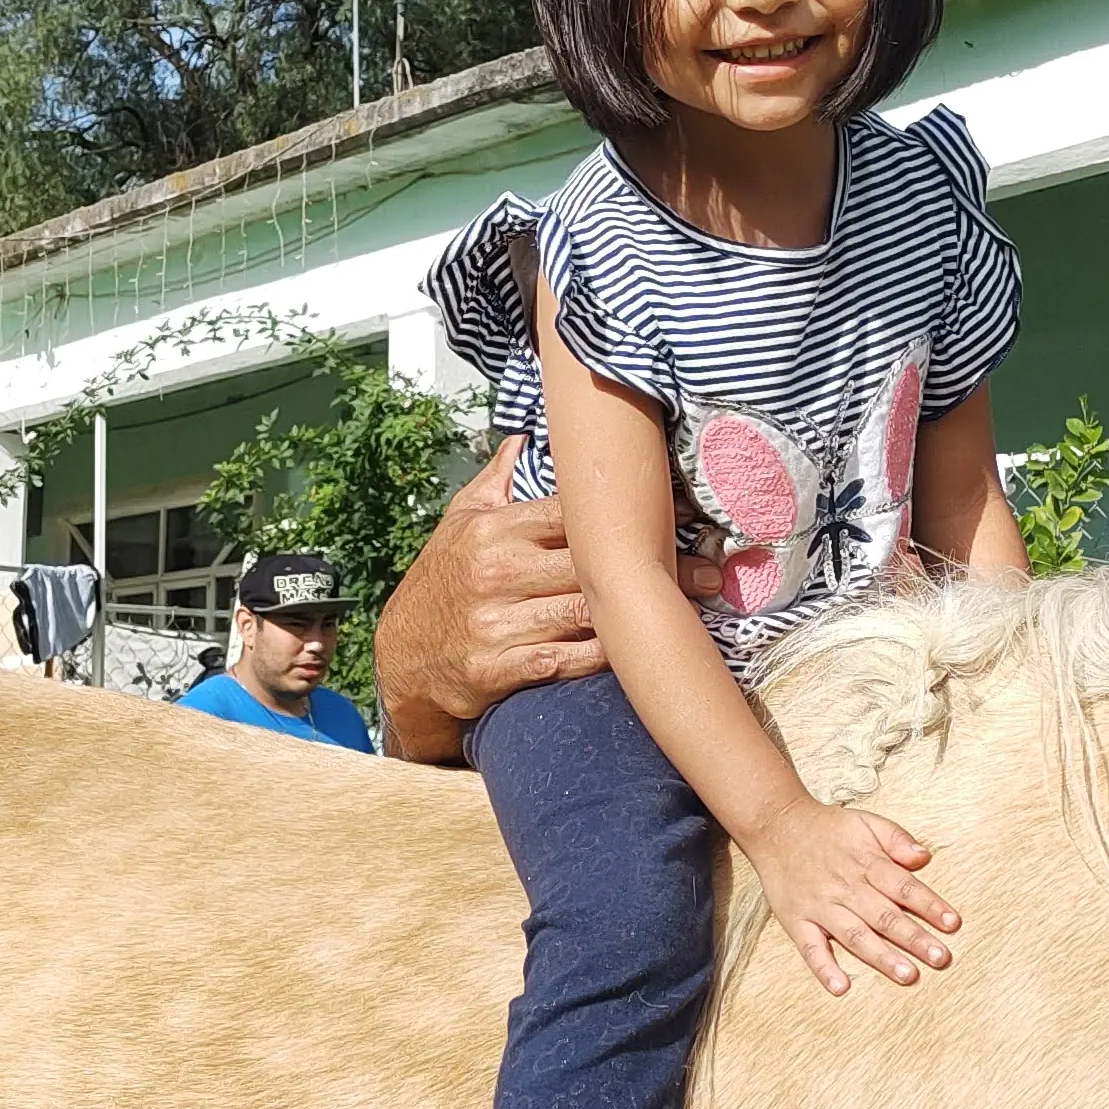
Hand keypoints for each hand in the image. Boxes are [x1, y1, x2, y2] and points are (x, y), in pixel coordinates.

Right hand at [373, 440, 745, 763]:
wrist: (399, 657)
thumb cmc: (441, 584)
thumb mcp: (456, 525)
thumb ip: (494, 483)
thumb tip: (523, 439)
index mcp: (493, 530)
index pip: (569, 513)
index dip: (628, 513)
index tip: (679, 516)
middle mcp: (494, 572)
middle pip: (588, 563)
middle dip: (653, 566)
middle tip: (709, 569)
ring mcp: (494, 622)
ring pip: (582, 612)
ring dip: (639, 614)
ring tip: (689, 610)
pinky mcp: (496, 668)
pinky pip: (564, 660)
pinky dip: (603, 656)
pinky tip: (640, 650)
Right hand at [746, 792, 959, 995]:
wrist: (776, 826)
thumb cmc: (828, 828)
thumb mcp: (867, 822)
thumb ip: (897, 839)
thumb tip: (924, 858)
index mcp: (866, 863)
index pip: (904, 887)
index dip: (930, 905)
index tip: (952, 924)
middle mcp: (845, 888)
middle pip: (885, 916)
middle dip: (915, 938)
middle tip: (941, 958)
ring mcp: (820, 907)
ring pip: (855, 935)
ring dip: (882, 957)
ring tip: (908, 975)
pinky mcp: (797, 921)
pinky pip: (810, 948)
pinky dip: (824, 968)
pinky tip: (841, 987)